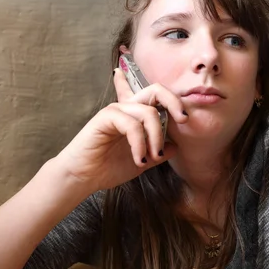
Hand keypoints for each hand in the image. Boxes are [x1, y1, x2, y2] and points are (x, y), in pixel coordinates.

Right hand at [54, 68, 187, 192]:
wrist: (83, 178)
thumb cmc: (108, 167)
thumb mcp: (143, 160)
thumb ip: (158, 151)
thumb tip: (176, 145)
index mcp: (137, 115)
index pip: (156, 96)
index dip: (174, 100)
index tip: (185, 117)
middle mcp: (127, 108)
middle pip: (156, 90)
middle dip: (174, 102)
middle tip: (184, 120)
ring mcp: (117, 110)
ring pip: (148, 113)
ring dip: (156, 137)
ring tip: (153, 157)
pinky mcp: (106, 117)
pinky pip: (132, 125)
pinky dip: (140, 144)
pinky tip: (140, 160)